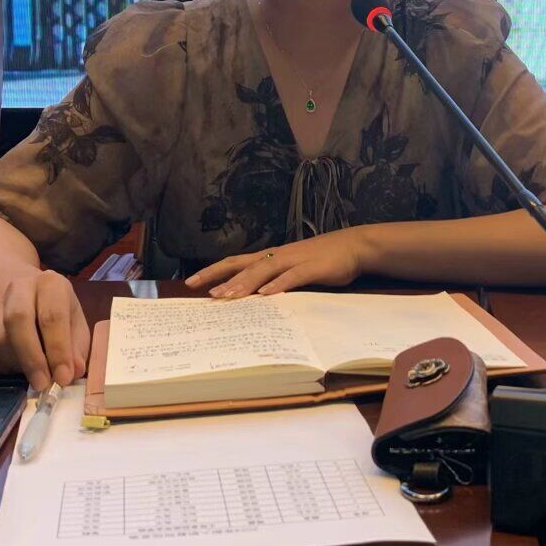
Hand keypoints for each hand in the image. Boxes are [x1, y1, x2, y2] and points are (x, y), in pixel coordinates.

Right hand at [0, 270, 89, 390]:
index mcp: (50, 284)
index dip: (58, 349)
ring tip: (33, 375)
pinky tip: (15, 370)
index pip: (52, 315)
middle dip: (31, 358)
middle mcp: (19, 287)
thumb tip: (74, 371)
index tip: (63, 377)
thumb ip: (77, 348)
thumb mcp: (77, 327)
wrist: (30, 300)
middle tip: (42, 384)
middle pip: (17, 319)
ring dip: (15, 364)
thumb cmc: (59, 316)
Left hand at [184, 228, 371, 297]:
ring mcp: (294, 260)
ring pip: (264, 270)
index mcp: (271, 257)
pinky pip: (292, 277)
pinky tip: (267, 294)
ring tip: (228, 296)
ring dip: (245, 283)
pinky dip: (278, 285)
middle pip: (244, 265)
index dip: (214, 271)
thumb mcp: (293, 269)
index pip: (235, 262)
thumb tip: (252, 298)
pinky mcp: (312, 268)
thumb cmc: (321, 260)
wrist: (353, 246)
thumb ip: (274, 281)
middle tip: (203, 292)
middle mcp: (277, 256)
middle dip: (222, 279)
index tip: (191, 282)